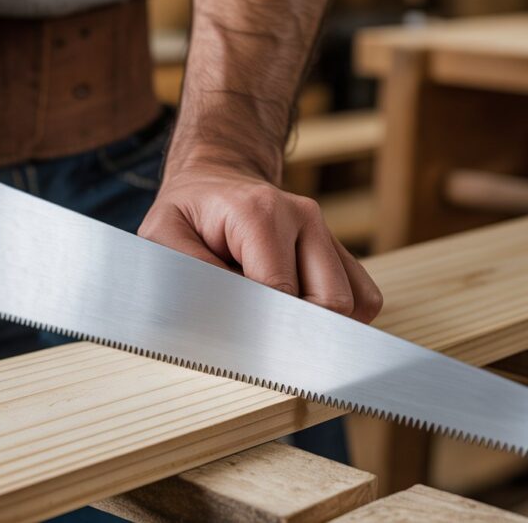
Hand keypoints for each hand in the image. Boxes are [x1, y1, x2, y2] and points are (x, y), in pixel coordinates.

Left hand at [139, 164, 382, 322]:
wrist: (214, 181)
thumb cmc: (187, 213)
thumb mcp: (162, 235)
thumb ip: (189, 273)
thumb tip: (229, 315)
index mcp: (260, 212)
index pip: (283, 291)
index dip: (266, 327)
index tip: (246, 346)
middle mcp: (303, 217)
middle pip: (330, 301)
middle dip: (298, 331)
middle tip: (261, 340)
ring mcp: (325, 231)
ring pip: (354, 302)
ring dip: (321, 326)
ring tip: (278, 321)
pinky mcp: (338, 248)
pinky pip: (364, 297)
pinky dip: (342, 319)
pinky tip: (303, 317)